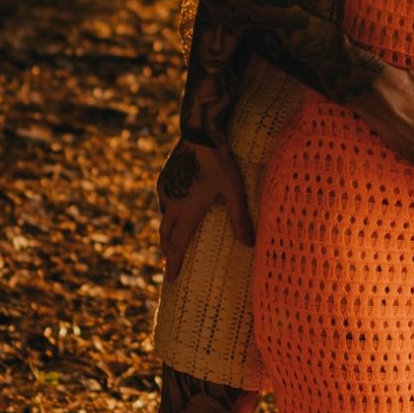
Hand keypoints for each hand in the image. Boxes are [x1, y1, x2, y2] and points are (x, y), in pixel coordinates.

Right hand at [156, 139, 254, 280]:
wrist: (199, 134)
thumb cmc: (220, 163)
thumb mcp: (234, 191)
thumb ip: (240, 218)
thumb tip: (250, 245)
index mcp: (187, 210)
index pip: (178, 244)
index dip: (175, 262)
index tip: (171, 278)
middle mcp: (172, 203)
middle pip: (166, 235)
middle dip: (168, 252)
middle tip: (169, 266)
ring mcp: (166, 190)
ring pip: (163, 219)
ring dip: (166, 234)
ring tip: (171, 244)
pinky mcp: (165, 178)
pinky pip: (164, 203)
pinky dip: (167, 216)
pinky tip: (173, 215)